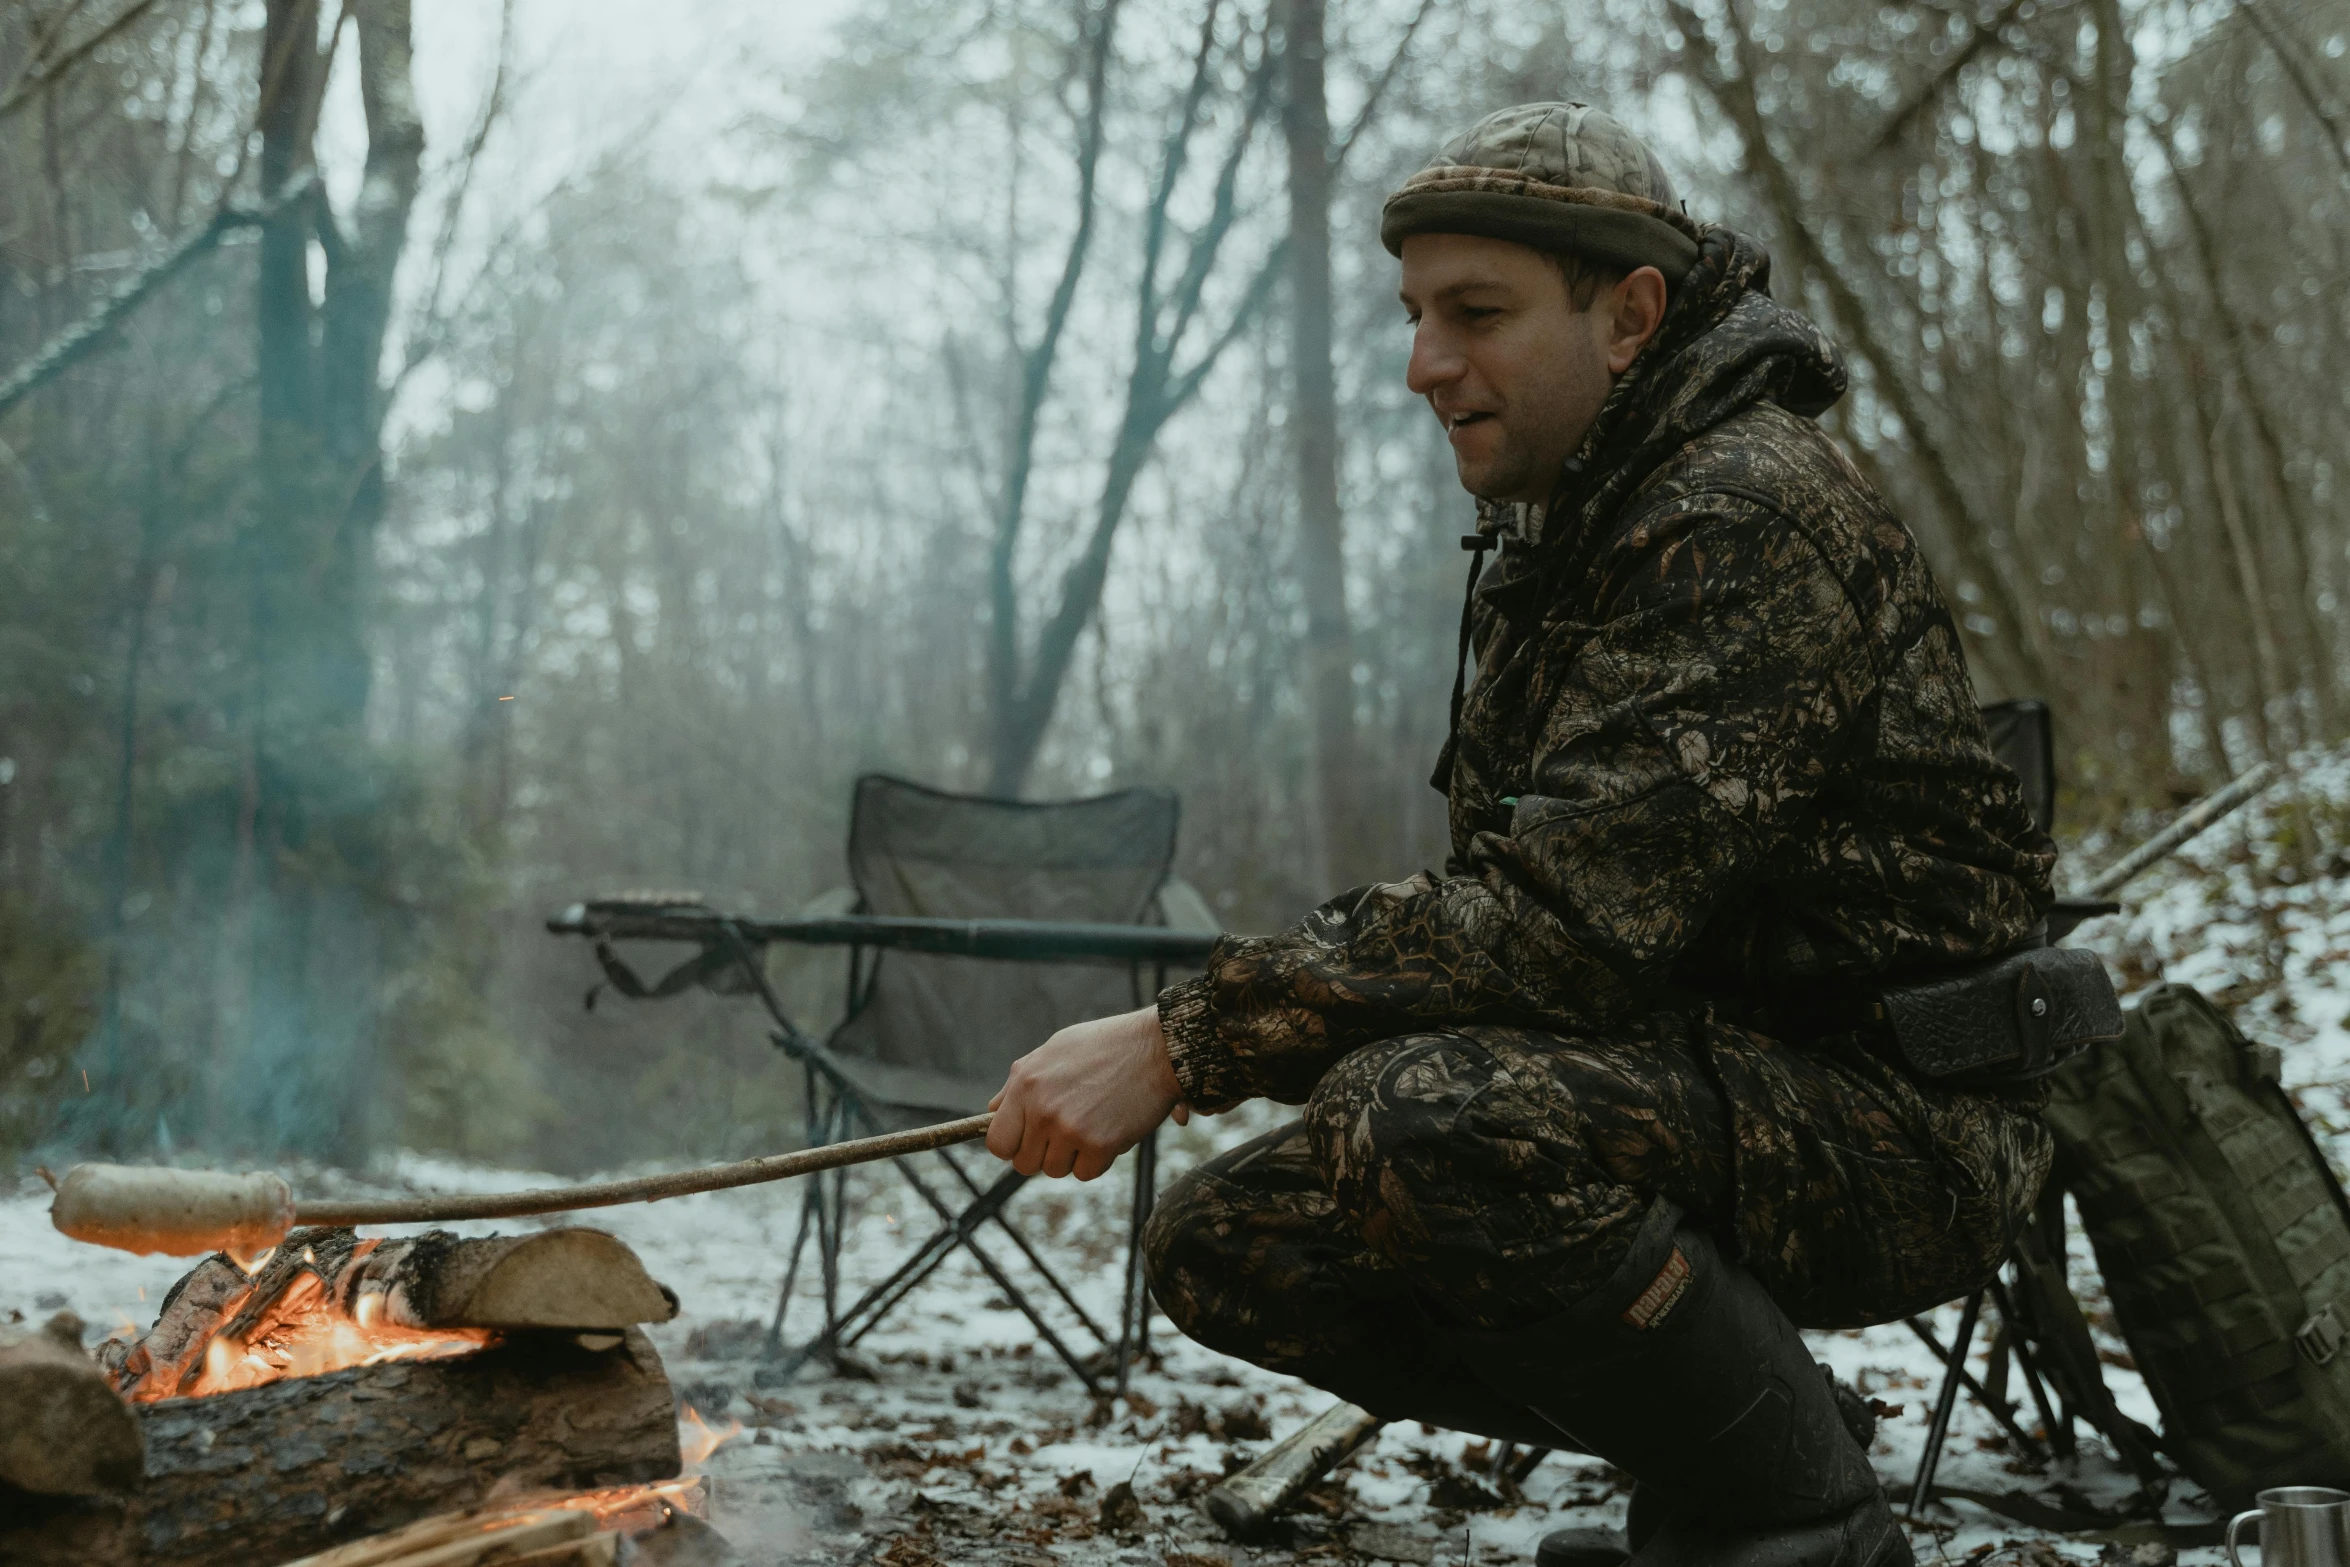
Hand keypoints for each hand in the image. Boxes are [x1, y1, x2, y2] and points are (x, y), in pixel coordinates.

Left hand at [986, 1005, 1188, 1179]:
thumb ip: (1018, 1084)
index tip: (1028, 1141)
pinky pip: (1085, 1173)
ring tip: (1092, 1123)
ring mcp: (1070, 1129)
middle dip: (1044, 1153)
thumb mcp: (1053, 1051)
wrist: (1156, 1048)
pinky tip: (1110, 1130)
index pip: (997, 1142)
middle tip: (1067, 1132)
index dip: (1012, 1146)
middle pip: (1025, 1164)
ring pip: (1055, 1170)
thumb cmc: (1105, 1046)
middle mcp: (1042, 1109)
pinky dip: (1097, 1160)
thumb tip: (991, 1112)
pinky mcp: (1099, 1145)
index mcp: (1025, 1084)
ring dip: (1072, 1156)